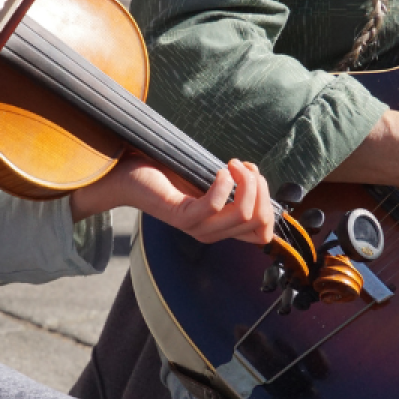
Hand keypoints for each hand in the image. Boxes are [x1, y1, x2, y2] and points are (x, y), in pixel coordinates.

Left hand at [70, 155, 274, 244]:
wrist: (128, 173)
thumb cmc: (168, 173)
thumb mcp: (207, 180)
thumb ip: (230, 186)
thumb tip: (257, 178)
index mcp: (220, 227)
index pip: (263, 234)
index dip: (270, 205)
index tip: (256, 177)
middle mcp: (211, 233)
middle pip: (258, 221)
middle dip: (260, 187)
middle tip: (244, 165)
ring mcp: (196, 227)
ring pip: (242, 214)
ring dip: (246, 182)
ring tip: (231, 164)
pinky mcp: (181, 216)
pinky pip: (214, 205)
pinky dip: (223, 183)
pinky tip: (219, 169)